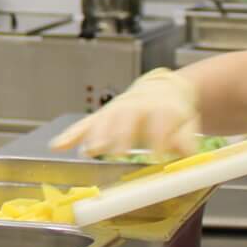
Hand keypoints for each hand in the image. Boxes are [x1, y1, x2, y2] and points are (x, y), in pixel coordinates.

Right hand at [50, 68, 201, 159]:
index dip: (159, 138)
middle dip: (121, 134)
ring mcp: (117, 109)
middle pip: (127, 116)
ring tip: (89, 151)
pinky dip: (71, 134)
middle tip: (118, 152)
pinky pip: (85, 123)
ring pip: (104, 119)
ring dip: (96, 135)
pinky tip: (58, 145)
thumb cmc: (175, 112)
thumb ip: (186, 139)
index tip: (157, 157)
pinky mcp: (103, 115)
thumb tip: (185, 153)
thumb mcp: (188, 123)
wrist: (163, 89)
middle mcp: (136, 104)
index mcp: (161, 106)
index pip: (160, 120)